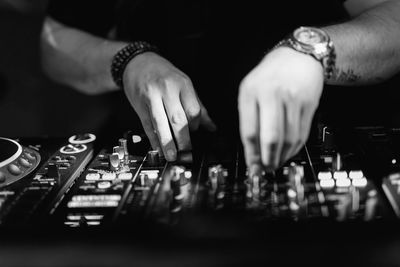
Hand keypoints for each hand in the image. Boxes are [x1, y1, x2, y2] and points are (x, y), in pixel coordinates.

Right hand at [123, 52, 215, 160]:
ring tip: (172, 156)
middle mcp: (166, 90)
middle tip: (187, 153)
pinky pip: (148, 125)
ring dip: (167, 143)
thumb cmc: (163, 74)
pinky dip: (153, 139)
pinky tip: (158, 148)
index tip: (195, 133)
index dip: (195, 125)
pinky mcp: (139, 106)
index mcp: (182, 84)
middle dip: (183, 139)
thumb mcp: (184, 83)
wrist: (137, 63)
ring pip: (161, 124)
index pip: (193, 109)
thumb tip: (212, 127)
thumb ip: (198, 106)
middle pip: (177, 118)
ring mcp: (151, 98)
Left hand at [238, 47, 323, 171]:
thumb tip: (252, 151)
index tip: (252, 167)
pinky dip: (294, 148)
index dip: (251, 154)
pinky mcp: (309, 103)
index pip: (249, 131)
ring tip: (276, 163)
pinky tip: (287, 152)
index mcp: (251, 92)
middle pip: (270, 138)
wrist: (299, 55)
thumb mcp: (250, 89)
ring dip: (282, 157)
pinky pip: (302, 133)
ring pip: (288, 138)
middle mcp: (271, 94)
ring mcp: (293, 98)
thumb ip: (249, 118)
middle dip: (268, 160)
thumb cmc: (270, 75)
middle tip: (266, 169)